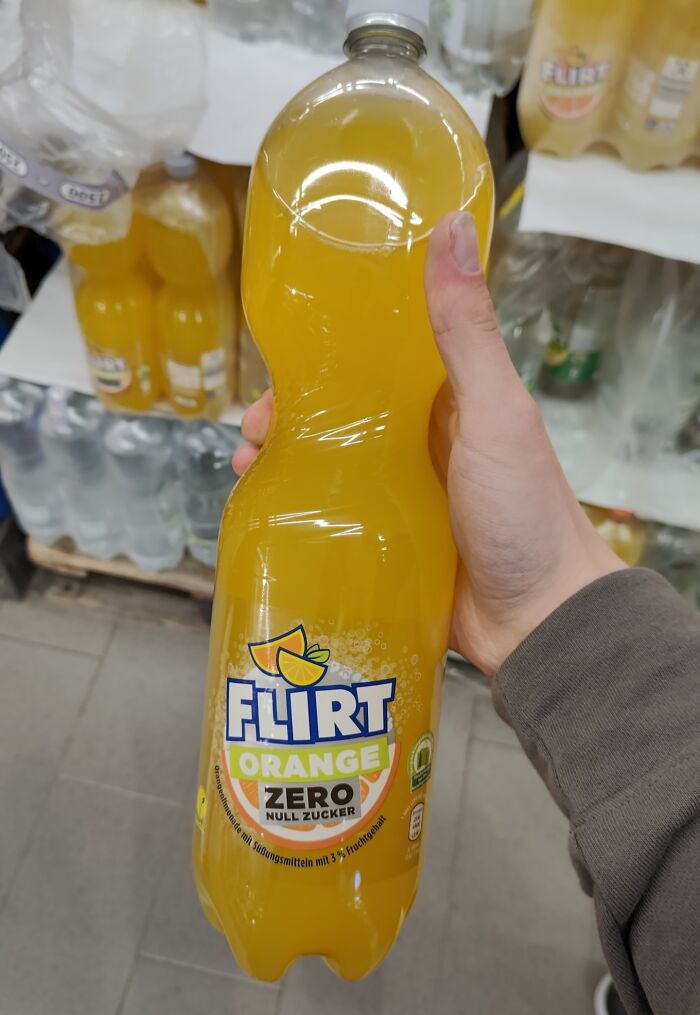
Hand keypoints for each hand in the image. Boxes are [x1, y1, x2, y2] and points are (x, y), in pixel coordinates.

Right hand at [233, 211, 622, 675]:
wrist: (540, 620)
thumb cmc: (524, 509)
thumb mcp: (494, 411)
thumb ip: (466, 329)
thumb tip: (450, 223)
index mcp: (444, 400)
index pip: (370, 360)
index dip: (321, 354)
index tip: (278, 358)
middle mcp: (418, 440)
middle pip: (336, 412)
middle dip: (286, 414)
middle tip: (252, 430)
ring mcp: (399, 493)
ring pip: (325, 463)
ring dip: (281, 460)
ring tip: (247, 470)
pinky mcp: (385, 541)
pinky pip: (330, 515)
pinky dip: (296, 508)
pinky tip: (265, 512)